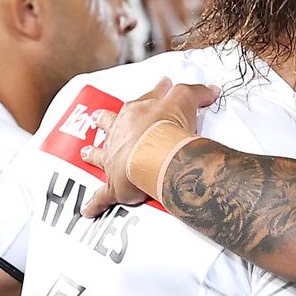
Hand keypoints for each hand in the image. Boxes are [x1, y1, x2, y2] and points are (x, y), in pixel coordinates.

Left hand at [80, 78, 220, 216]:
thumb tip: (210, 89)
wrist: (155, 155)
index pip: (145, 99)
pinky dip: (95, 204)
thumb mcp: (184, 99)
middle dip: (104, 120)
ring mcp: (114, 158)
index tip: (161, 86)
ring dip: (92, 154)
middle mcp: (120, 134)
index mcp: (135, 113)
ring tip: (86, 153)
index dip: (156, 92)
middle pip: (109, 122)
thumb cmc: (165, 128)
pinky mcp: (115, 184)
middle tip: (99, 117)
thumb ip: (197, 92)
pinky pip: (101, 196)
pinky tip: (88, 210)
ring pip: (98, 154)